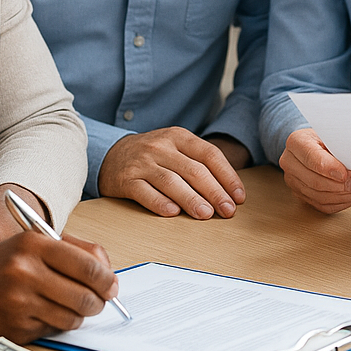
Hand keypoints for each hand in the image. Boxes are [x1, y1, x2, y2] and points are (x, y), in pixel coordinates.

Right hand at [0, 231, 117, 342]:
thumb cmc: (2, 260)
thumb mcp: (35, 242)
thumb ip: (76, 251)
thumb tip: (109, 276)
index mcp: (34, 245)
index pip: (88, 266)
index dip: (107, 280)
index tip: (112, 286)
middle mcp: (25, 273)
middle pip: (84, 297)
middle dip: (99, 302)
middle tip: (99, 301)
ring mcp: (17, 304)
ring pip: (71, 318)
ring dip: (79, 316)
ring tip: (72, 306)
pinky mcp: (11, 330)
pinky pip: (50, 331)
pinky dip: (53, 324)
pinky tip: (41, 313)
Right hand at [98, 127, 245, 218]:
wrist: (110, 154)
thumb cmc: (153, 156)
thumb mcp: (176, 148)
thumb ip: (199, 163)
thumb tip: (230, 191)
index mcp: (179, 136)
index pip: (209, 154)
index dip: (227, 176)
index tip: (239, 197)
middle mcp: (161, 147)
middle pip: (194, 170)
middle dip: (215, 192)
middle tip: (228, 211)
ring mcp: (142, 162)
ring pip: (172, 181)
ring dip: (191, 199)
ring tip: (206, 215)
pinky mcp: (126, 179)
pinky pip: (145, 192)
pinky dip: (159, 203)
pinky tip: (173, 213)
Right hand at [279, 128, 350, 213]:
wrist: (314, 143)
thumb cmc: (324, 137)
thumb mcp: (333, 134)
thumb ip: (343, 147)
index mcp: (296, 142)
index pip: (311, 158)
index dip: (329, 168)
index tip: (345, 174)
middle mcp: (290, 162)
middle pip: (315, 181)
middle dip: (341, 186)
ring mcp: (294, 181)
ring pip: (319, 197)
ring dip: (345, 196)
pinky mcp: (301, 195)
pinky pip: (322, 205)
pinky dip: (341, 203)